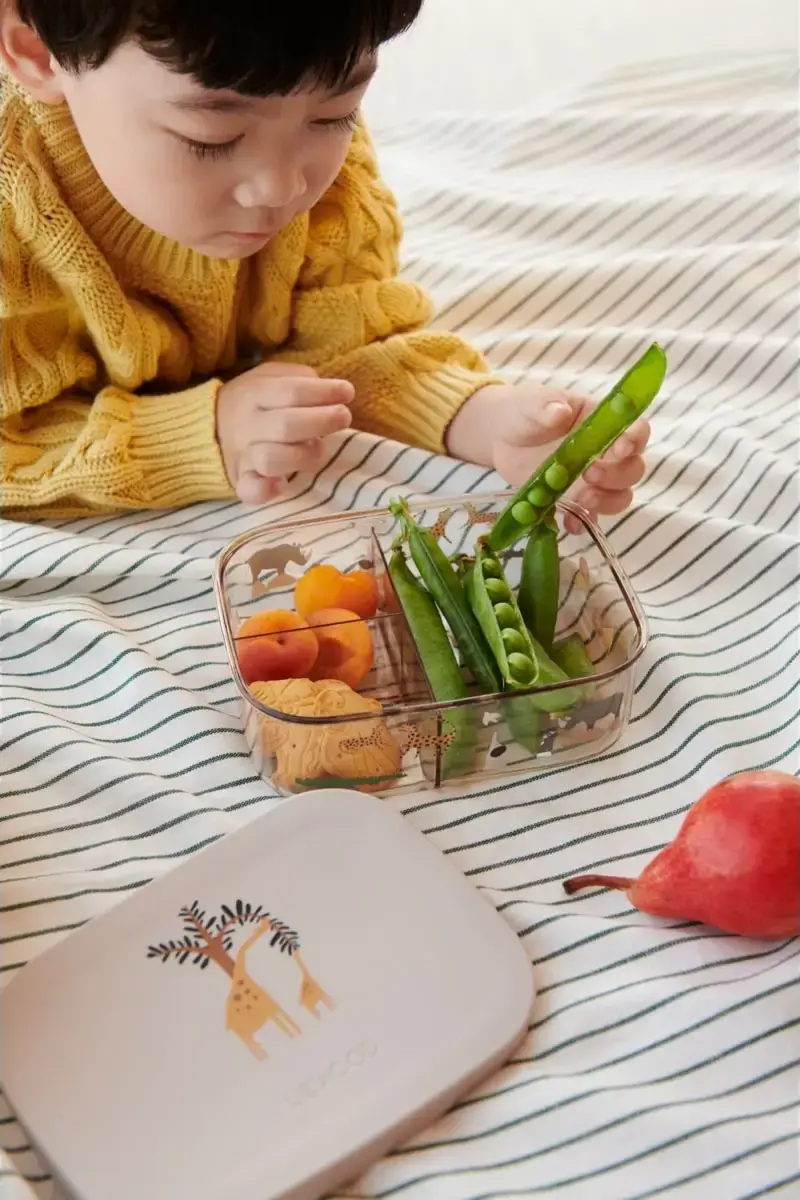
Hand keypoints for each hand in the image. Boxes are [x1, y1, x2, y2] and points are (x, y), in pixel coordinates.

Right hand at [216, 363, 353, 504]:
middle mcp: (248, 424)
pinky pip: (251, 490)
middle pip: (287, 426)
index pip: (292, 392)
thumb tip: (328, 389)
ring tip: (319, 447)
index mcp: (255, 394)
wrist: (209, 428)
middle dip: (322, 421)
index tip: (347, 392)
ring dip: (303, 455)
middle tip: (344, 417)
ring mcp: (244, 455)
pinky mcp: (242, 481)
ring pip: (272, 459)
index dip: (324, 392)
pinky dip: (266, 490)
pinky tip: (282, 485)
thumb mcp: (270, 377)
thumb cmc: (255, 401)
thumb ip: (298, 378)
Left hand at [446, 382, 649, 530]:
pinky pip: (588, 516)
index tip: (620, 448)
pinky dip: (582, 522)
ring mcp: (591, 480)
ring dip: (607, 502)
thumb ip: (546, 406)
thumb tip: (559, 412)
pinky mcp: (574, 499)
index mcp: (603, 424)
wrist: (502, 436)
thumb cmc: (525, 411)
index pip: (636, 431)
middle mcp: (605, 453)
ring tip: (583, 499)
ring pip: (619, 496)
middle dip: (617, 475)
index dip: (635, 440)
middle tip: (590, 474)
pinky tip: (569, 522)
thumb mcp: (532, 404)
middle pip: (632, 470)